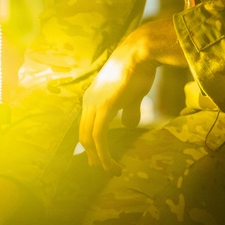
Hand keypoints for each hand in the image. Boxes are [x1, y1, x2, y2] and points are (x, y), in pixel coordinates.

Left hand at [78, 17, 185, 174]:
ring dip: (100, 158)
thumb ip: (128, 110)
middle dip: (93, 155)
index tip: (101, 159)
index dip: (93, 144)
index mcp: (92, 97)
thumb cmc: (138, 71)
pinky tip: (111, 163)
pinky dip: (104, 154)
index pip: (86, 126)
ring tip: (111, 170)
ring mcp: (94, 104)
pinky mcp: (103, 108)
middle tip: (104, 169)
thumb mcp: (132, 95)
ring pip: (89, 139)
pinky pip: (99, 137)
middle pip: (84, 135)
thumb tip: (128, 124)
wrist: (140, 54)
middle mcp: (88, 101)